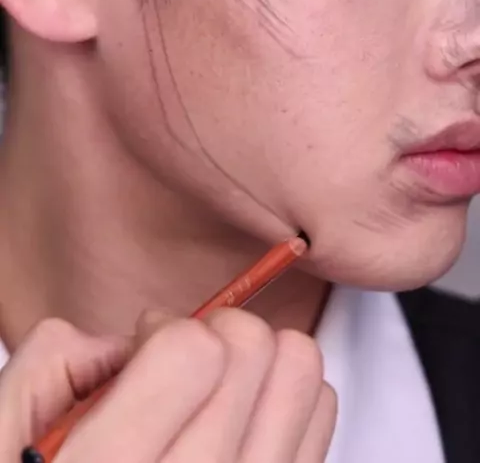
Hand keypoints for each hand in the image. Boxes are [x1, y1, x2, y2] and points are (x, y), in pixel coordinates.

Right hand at [0, 311, 336, 461]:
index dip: (167, 329)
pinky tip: (242, 422)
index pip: (192, 355)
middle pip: (254, 354)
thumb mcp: (3, 444)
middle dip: (216, 332)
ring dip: (262, 361)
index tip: (145, 346)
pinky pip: (321, 426)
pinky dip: (289, 403)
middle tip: (180, 361)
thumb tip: (123, 342)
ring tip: (216, 387)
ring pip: (305, 381)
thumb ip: (52, 370)